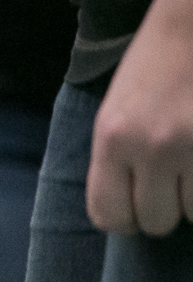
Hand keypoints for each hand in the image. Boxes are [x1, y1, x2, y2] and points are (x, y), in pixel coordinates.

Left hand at [86, 0, 192, 235]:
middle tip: (174, 185)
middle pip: (155, 222)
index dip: (125, 219)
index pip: (108, 216)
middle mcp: (151, 148)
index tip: (137, 206)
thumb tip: (126, 209)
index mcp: (112, 139)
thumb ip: (116, 159)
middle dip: (165, 209)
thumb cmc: (156, 59)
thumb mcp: (116, 110)